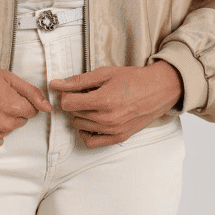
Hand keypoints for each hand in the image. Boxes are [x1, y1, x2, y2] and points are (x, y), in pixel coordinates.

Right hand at [0, 57, 51, 148]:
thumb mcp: (8, 77)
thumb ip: (32, 92)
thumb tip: (48, 107)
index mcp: (15, 107)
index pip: (31, 111)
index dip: (20, 101)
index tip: (7, 95)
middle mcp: (5, 124)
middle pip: (20, 121)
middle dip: (12, 111)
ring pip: (7, 129)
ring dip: (0, 120)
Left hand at [49, 61, 183, 147]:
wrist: (159, 90)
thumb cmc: (133, 79)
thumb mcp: (105, 73)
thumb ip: (78, 80)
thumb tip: (55, 84)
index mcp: (104, 100)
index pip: (67, 104)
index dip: (66, 94)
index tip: (73, 90)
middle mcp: (107, 118)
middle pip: (73, 114)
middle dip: (76, 103)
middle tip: (88, 94)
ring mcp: (113, 130)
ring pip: (80, 126)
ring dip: (81, 115)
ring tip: (93, 104)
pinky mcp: (118, 137)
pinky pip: (91, 141)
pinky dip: (86, 132)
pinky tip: (91, 121)